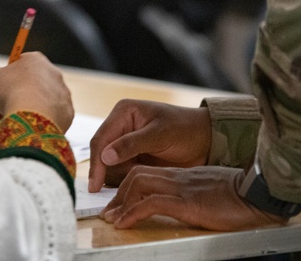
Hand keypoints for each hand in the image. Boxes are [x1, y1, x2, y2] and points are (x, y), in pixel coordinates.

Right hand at [0, 52, 73, 130]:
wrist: (30, 116)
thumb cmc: (10, 92)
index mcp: (36, 60)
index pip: (22, 64)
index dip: (9, 78)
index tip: (1, 89)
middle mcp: (54, 74)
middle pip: (33, 85)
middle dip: (18, 97)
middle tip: (3, 110)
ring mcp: (63, 94)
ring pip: (42, 103)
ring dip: (29, 111)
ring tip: (12, 123)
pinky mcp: (67, 113)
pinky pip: (51, 117)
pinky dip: (40, 123)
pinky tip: (27, 128)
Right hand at [88, 99, 210, 191]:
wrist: (205, 141)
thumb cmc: (185, 129)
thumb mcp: (160, 134)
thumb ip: (131, 144)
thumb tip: (105, 156)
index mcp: (123, 112)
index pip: (102, 138)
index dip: (97, 162)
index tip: (95, 184)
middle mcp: (121, 126)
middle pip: (102, 153)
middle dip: (106, 171)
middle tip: (110, 188)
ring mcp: (126, 143)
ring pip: (110, 165)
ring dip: (119, 176)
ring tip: (136, 178)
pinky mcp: (133, 157)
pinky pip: (121, 171)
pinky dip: (125, 179)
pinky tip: (137, 181)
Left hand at [101, 165, 285, 229]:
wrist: (259, 193)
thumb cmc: (240, 196)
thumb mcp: (211, 192)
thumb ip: (194, 194)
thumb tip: (186, 205)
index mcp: (183, 176)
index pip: (147, 172)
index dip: (128, 186)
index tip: (118, 204)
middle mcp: (178, 177)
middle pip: (137, 175)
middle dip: (118, 194)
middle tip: (108, 213)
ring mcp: (182, 188)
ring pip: (139, 183)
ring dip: (120, 202)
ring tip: (112, 219)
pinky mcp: (187, 202)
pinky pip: (151, 203)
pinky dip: (133, 212)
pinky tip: (125, 224)